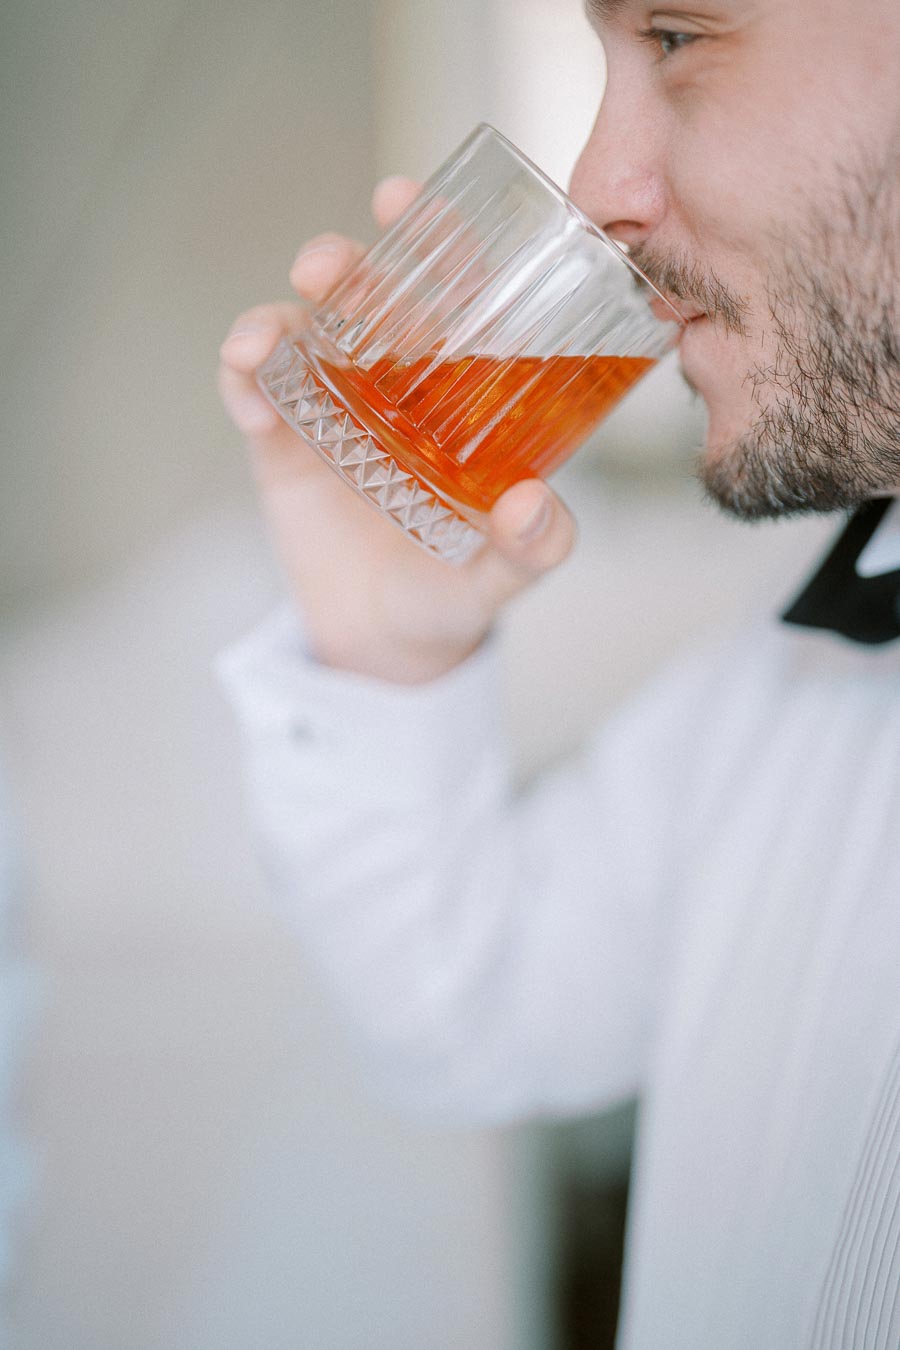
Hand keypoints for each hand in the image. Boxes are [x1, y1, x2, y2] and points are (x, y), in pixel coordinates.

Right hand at [217, 177, 575, 684]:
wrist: (385, 642)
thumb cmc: (455, 589)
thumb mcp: (507, 573)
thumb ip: (533, 546)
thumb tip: (530, 503)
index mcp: (460, 394)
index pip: (456, 300)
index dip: (439, 245)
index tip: (414, 201)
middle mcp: (395, 385)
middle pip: (371, 301)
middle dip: (349, 267)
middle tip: (332, 264)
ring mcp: (334, 409)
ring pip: (303, 333)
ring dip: (284, 313)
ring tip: (274, 329)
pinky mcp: (281, 445)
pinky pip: (252, 395)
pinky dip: (244, 375)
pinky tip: (247, 368)